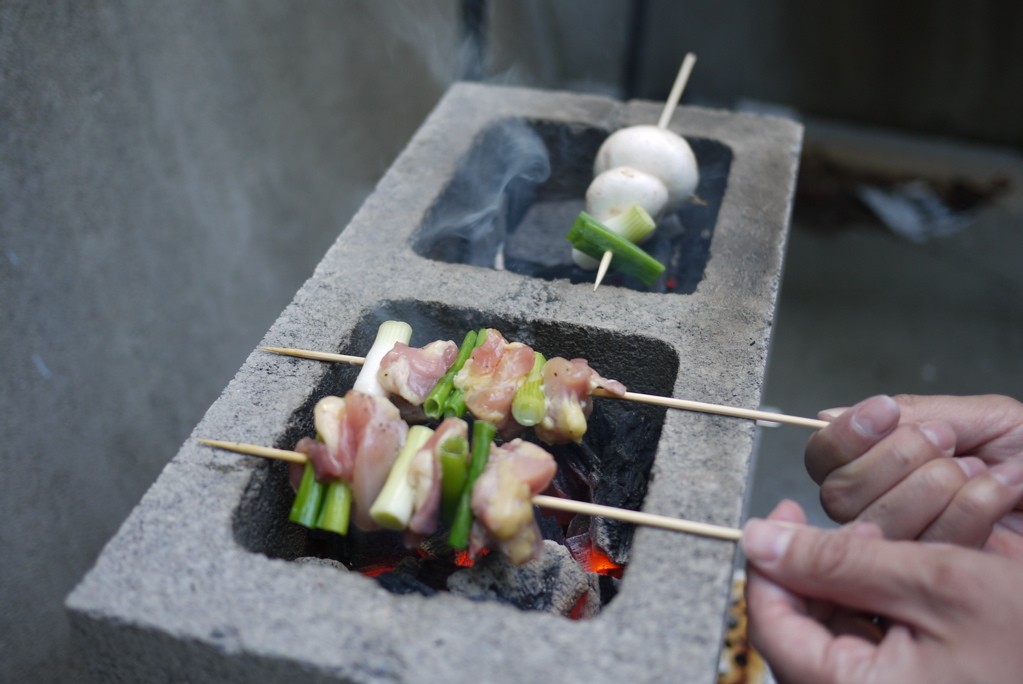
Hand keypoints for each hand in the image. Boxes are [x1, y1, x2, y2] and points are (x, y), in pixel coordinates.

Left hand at [744, 500, 1022, 683]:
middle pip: (801, 633)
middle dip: (818, 572)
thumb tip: (761, 540)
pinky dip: (881, 614)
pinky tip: (912, 582)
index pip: (770, 625)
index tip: (780, 515)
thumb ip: (840, 561)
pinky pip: (873, 656)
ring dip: (851, 589)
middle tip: (855, 531)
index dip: (768, 563)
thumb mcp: (941, 583)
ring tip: (893, 551)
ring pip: (836, 640)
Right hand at [805, 394, 1022, 558]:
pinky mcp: (937, 578)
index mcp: (886, 465)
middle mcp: (887, 508)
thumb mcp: (982, 420)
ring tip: (976, 471)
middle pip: (838, 492)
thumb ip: (910, 416)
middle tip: (945, 444)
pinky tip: (994, 497)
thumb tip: (831, 416)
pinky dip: (967, 511)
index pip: (824, 456)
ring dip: (932, 486)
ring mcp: (909, 548)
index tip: (884, 414)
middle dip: (895, 460)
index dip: (845, 435)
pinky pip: (923, 546)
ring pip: (875, 522)